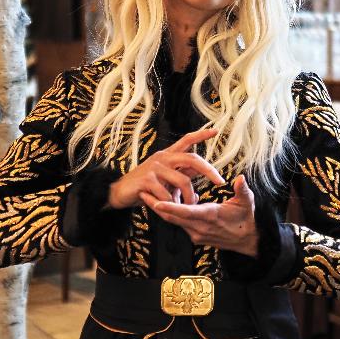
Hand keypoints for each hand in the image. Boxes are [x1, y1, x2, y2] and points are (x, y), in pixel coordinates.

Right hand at [107, 127, 225, 209]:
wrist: (120, 193)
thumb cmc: (145, 186)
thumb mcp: (166, 178)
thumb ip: (183, 173)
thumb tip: (202, 172)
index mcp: (168, 155)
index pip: (187, 140)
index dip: (201, 135)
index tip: (215, 131)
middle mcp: (163, 157)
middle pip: (192, 159)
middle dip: (209, 170)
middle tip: (219, 181)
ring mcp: (155, 167)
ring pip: (183, 181)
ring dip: (188, 197)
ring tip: (187, 206)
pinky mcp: (147, 180)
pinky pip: (167, 194)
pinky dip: (172, 204)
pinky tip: (170, 207)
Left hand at [141, 175, 258, 257]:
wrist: (247, 241)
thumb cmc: (246, 219)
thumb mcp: (247, 203)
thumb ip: (242, 190)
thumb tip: (240, 179)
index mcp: (211, 216)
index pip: (187, 212)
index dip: (171, 206)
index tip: (156, 200)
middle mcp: (200, 227)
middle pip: (173, 217)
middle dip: (156, 205)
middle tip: (142, 192)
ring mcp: (196, 234)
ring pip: (174, 221)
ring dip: (161, 209)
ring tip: (148, 195)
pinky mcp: (195, 237)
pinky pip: (179, 224)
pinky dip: (171, 214)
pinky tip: (166, 203)